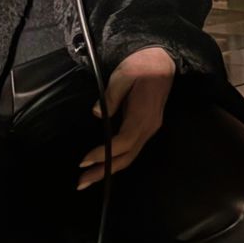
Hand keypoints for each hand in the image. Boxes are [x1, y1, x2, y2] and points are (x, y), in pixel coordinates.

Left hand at [77, 47, 174, 189]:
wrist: (162, 60)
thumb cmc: (141, 64)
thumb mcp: (124, 74)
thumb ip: (111, 95)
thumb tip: (97, 113)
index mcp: (143, 115)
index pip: (123, 142)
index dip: (104, 154)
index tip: (84, 160)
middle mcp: (149, 127)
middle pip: (127, 157)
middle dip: (104, 171)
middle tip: (80, 183)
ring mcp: (150, 128)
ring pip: (130, 156)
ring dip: (109, 170)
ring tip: (88, 179)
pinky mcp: (147, 127)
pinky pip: (132, 149)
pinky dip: (116, 160)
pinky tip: (103, 165)